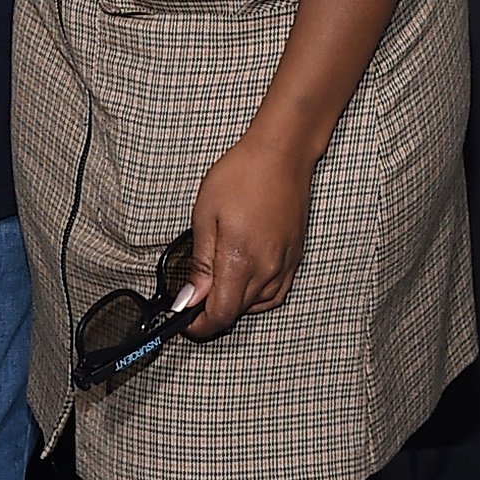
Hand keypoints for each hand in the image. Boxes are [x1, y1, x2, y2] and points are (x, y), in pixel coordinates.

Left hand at [180, 126, 315, 337]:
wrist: (282, 154)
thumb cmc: (242, 175)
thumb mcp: (205, 215)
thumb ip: (200, 263)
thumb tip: (190, 298)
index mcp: (241, 260)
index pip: (221, 314)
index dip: (199, 325)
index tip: (185, 320)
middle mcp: (267, 269)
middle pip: (238, 312)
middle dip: (212, 313)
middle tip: (192, 299)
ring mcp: (285, 264)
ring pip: (257, 305)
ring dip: (235, 305)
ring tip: (216, 288)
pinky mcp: (295, 257)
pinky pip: (276, 293)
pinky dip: (258, 298)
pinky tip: (244, 284)